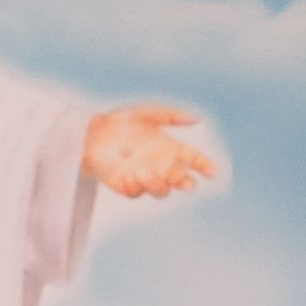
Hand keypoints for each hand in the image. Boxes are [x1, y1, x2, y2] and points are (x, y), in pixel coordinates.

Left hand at [81, 105, 215, 200]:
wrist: (93, 132)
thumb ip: (171, 116)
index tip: (213, 171)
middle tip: (186, 183)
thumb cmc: (122, 121)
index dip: (204, 166)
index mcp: (170, 148)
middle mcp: (160, 166)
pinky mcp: (126, 186)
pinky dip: (133, 186)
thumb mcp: (148, 112)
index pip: (192, 160)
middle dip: (184, 183)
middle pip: (179, 180)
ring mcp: (144, 178)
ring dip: (156, 185)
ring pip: (160, 191)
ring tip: (145, 171)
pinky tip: (127, 175)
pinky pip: (135, 192)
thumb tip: (198, 118)